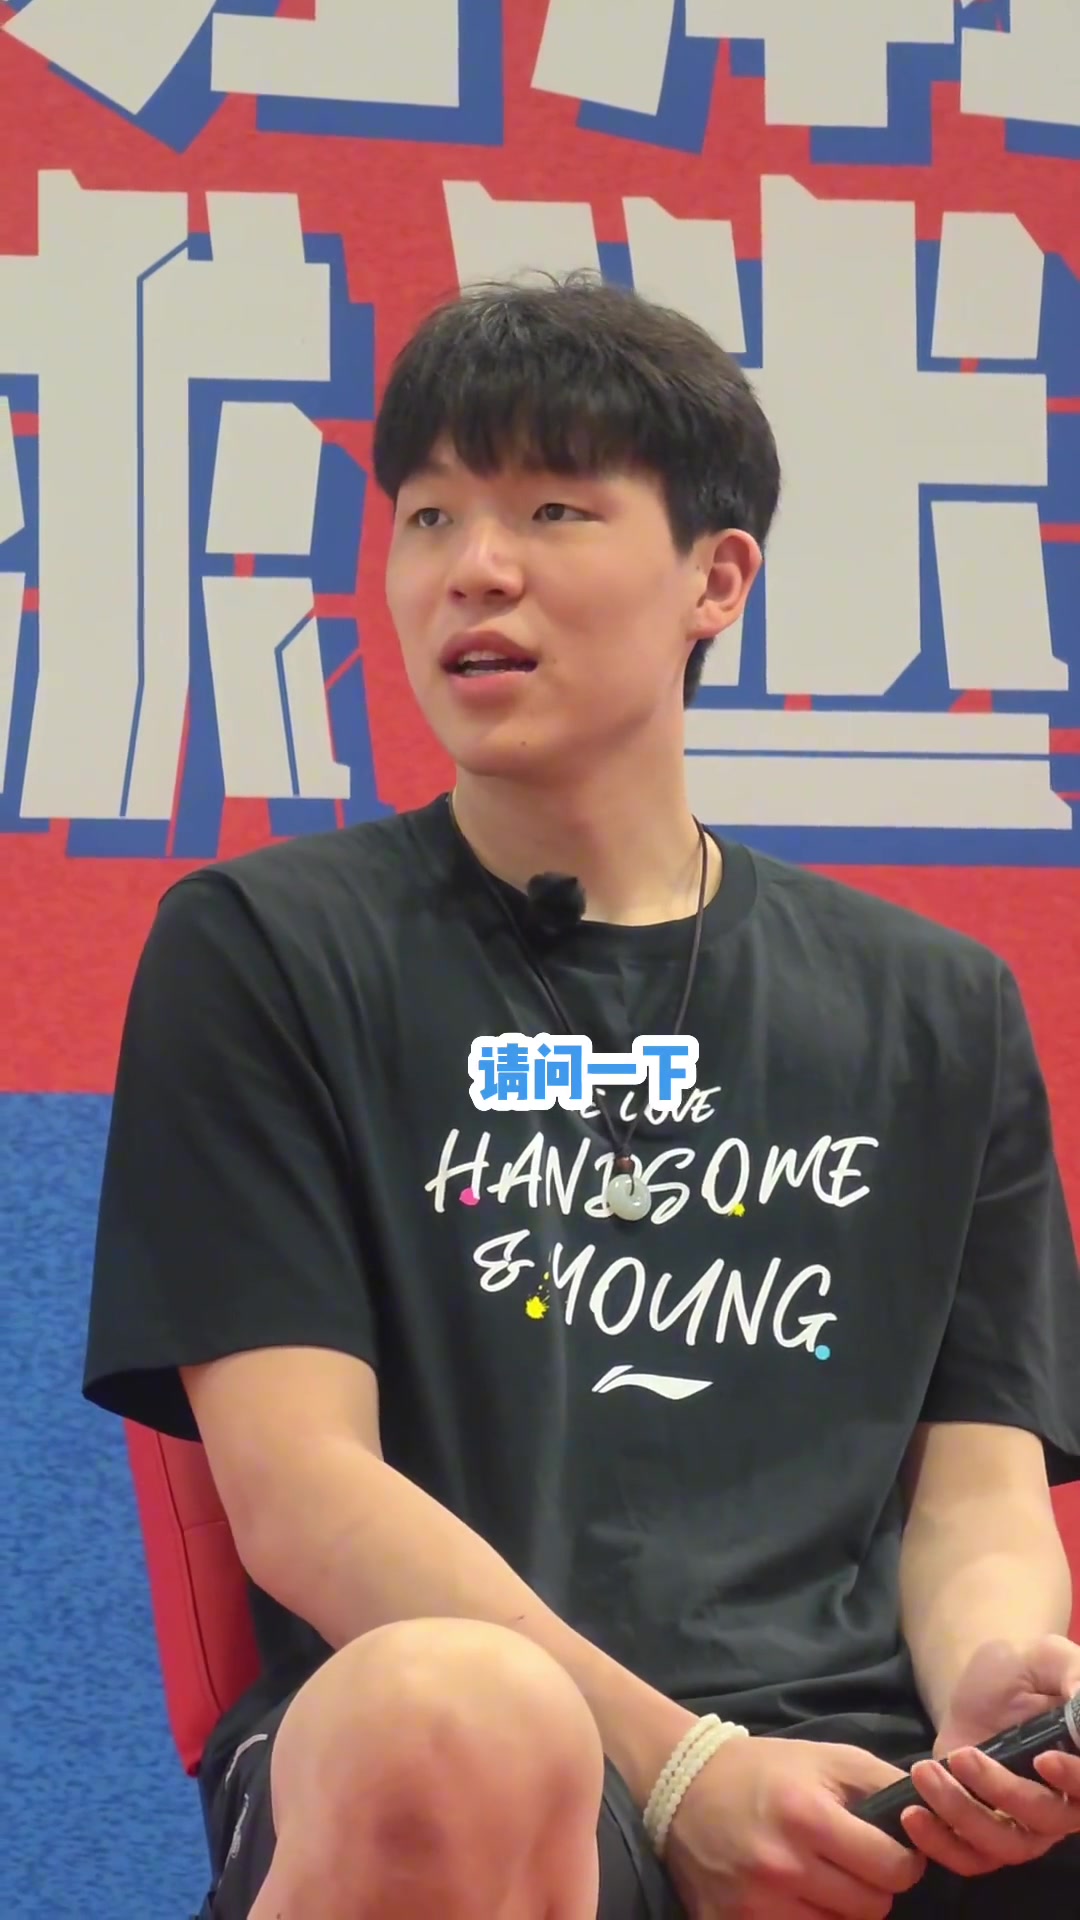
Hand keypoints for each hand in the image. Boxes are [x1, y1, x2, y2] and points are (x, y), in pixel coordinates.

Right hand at [664, 1735, 925, 1918]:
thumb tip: (934, 1816)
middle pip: (871, 1909)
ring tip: (824, 1878)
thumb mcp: (828, 1758)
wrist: (685, 1785)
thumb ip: (884, 1784)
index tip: (890, 1849)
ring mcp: (754, 1905)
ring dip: (841, 1909)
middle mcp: (781, 1866)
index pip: (892, 1870)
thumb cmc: (767, 1770)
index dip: (902, 1861)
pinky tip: (796, 1898)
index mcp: (807, 1816)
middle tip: (855, 1863)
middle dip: (874, 1886)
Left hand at [902, 1635, 1079, 1876]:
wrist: (975, 1690)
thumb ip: (1073, 1673)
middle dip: (1002, 1791)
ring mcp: (1024, 1827)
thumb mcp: (1046, 1657)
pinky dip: (941, 1846)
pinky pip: (970, 1859)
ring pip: (1005, 1846)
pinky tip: (914, 1815)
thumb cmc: (1019, 1672)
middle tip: (961, 1755)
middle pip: (1046, 1821)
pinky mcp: (985, 1836)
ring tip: (925, 1773)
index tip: (1043, 1759)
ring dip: (962, 1814)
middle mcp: (1063, 1805)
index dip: (1075, 1781)